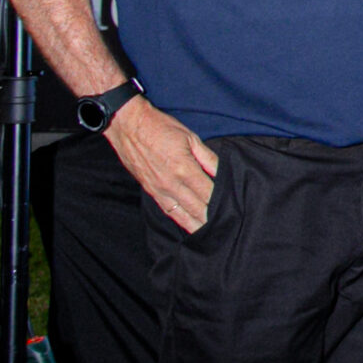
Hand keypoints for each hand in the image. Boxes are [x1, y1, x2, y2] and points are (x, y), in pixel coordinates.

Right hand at [107, 96, 218, 233]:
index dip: (222, 204)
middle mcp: (172, 184)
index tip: (235, 211)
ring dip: (196, 226)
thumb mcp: (190, 137)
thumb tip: (224, 173)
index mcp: (184, 169)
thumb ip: (208, 158)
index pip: (209, 194)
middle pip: (197, 208)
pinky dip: (180, 220)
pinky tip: (188, 227)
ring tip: (211, 236)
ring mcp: (159, 190)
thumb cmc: (161, 128)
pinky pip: (168, 211)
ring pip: (182, 214)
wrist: (128, 126)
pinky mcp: (151, 191)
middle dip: (212, 220)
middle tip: (228, 229)